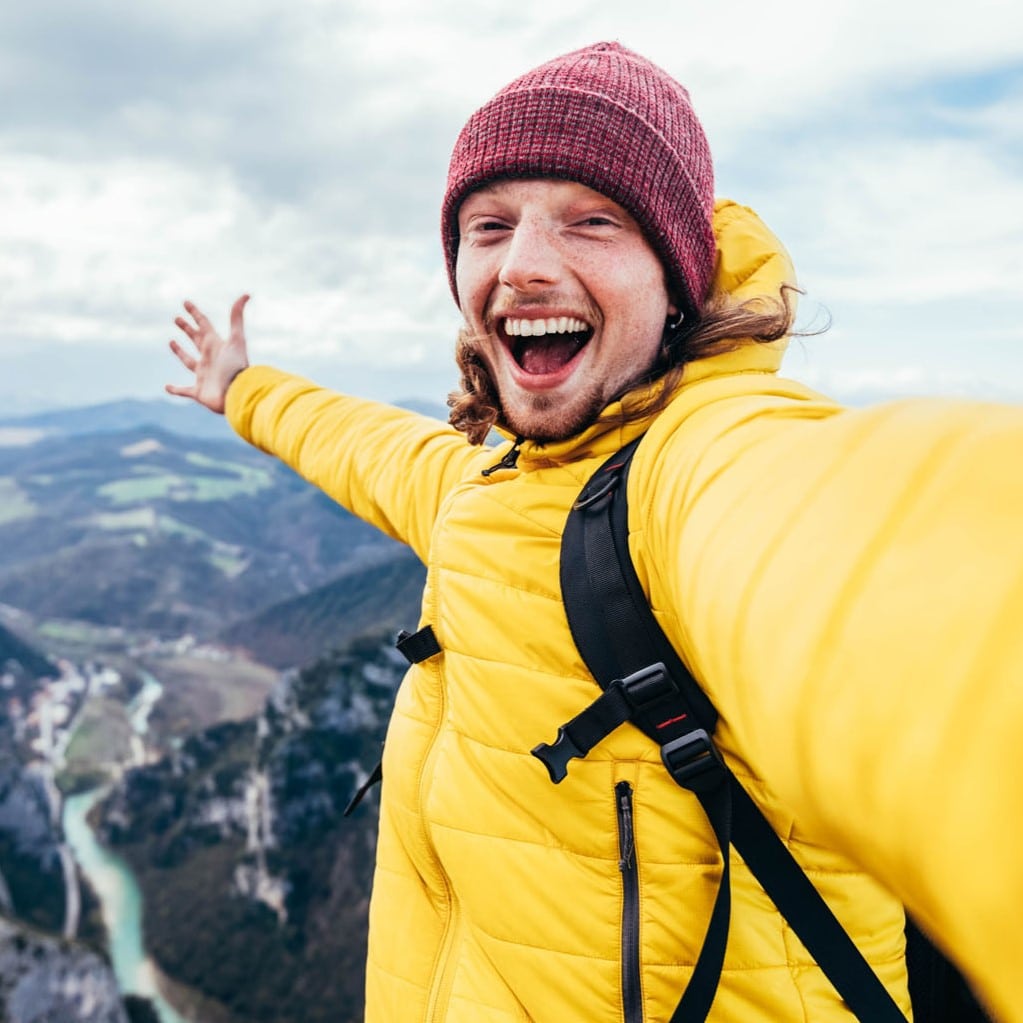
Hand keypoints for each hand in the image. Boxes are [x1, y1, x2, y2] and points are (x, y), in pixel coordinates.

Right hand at [165, 295, 250, 412]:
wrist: (238, 393)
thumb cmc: (236, 367)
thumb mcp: (236, 339)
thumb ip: (237, 317)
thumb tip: (246, 294)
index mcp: (216, 345)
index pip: (204, 325)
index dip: (195, 313)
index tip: (186, 302)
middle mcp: (210, 358)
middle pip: (197, 340)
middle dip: (187, 329)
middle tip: (176, 318)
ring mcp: (204, 375)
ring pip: (189, 361)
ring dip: (180, 352)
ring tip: (172, 342)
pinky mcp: (199, 392)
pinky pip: (184, 391)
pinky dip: (176, 390)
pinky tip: (167, 387)